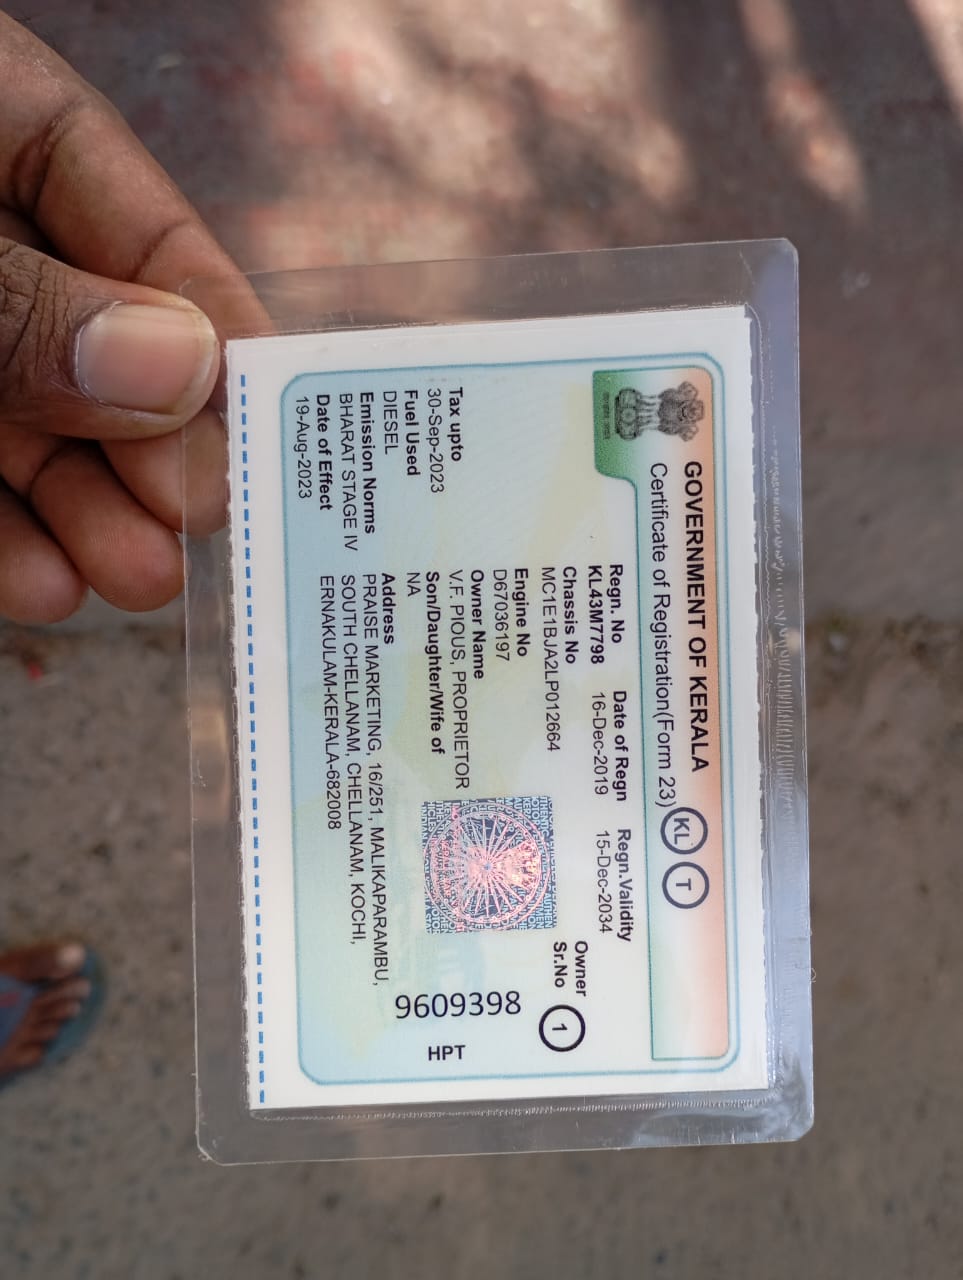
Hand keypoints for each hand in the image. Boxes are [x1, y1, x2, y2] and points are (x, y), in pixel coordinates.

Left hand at [0, 13, 243, 622]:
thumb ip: (28, 301)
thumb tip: (183, 373)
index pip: (139, 225)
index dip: (213, 322)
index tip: (274, 415)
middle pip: (96, 351)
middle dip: (153, 450)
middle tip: (206, 523)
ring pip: (32, 428)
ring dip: (87, 513)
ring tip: (136, 582)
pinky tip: (40, 584)